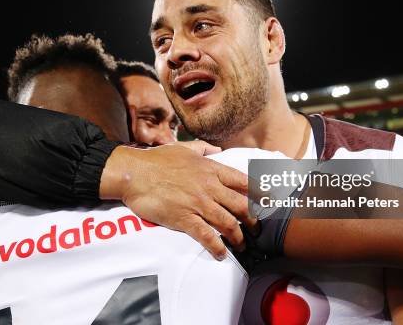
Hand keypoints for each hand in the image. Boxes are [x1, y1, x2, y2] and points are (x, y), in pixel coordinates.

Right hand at [99, 143, 254, 259]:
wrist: (134, 173)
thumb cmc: (157, 160)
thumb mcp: (184, 148)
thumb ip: (203, 149)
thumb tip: (216, 149)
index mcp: (211, 169)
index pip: (245, 182)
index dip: (260, 194)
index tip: (269, 203)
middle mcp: (209, 187)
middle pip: (242, 206)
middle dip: (254, 221)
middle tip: (257, 230)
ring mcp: (198, 203)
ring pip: (229, 223)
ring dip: (239, 237)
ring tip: (242, 245)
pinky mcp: (185, 219)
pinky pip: (207, 236)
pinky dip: (218, 247)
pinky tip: (222, 254)